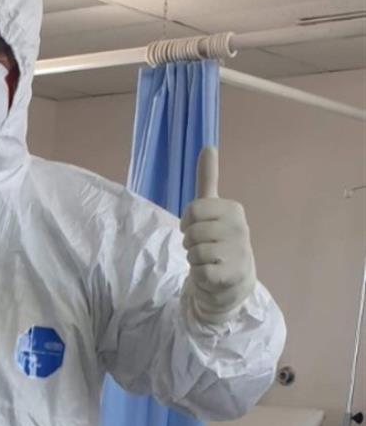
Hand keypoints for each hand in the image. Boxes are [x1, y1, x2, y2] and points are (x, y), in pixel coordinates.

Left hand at [181, 146, 255, 325]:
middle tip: (203, 248)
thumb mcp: (213, 209)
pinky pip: (199, 271)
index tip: (196, 228)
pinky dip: (199, 276)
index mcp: (233, 210)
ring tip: (208, 260)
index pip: (193, 210)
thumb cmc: (219, 241)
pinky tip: (212, 273)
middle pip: (192, 232)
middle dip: (190, 243)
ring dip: (194, 260)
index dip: (187, 222)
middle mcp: (240, 228)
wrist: (233, 280)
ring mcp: (238, 252)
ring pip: (194, 252)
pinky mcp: (231, 275)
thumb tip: (208, 145)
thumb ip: (208, 180)